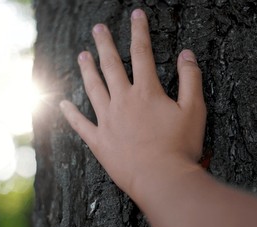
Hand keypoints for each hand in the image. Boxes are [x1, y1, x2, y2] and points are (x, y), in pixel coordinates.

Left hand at [60, 9, 205, 198]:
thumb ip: (190, 79)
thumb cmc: (180, 147)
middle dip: (105, 44)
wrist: (161, 179)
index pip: (142, 53)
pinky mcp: (99, 142)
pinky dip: (71, 114)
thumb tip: (186, 54)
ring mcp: (107, 121)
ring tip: (81, 55)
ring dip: (87, 70)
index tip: (136, 15)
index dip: (139, 31)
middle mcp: (123, 101)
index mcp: (146, 92)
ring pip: (94, 89)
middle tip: (98, 28)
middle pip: (111, 66)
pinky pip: (81, 125)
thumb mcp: (194, 110)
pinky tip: (62, 104)